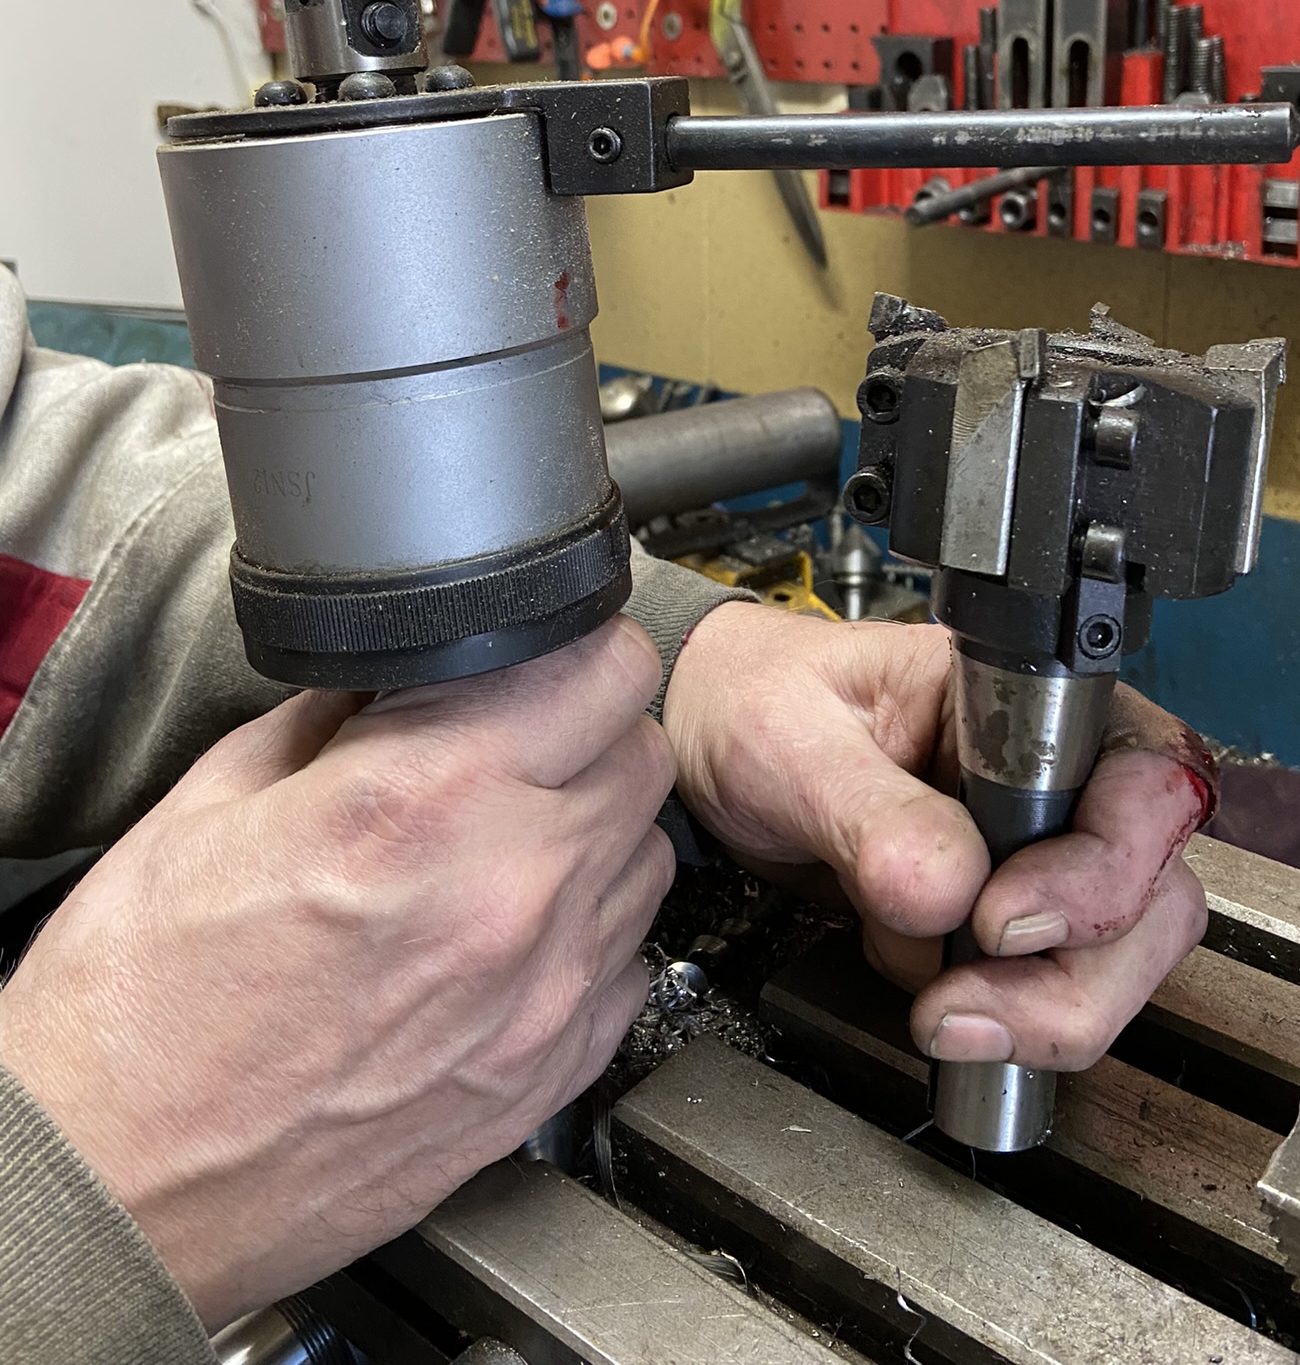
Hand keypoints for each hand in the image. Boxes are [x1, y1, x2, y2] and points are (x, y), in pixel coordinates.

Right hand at [0, 616, 674, 1329]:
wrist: (113, 1190)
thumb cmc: (136, 1011)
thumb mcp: (213, 802)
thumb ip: (337, 713)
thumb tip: (404, 668)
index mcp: (421, 798)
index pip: (606, 668)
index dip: (577, 646)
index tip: (542, 657)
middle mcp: (509, 890)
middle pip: (642, 755)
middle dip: (587, 733)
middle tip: (511, 748)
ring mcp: (542, 996)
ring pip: (649, 856)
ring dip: (596, 832)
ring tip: (502, 846)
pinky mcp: (547, 1078)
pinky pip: (629, 965)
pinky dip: (588, 938)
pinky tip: (508, 939)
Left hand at [663, 605, 1209, 1071]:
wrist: (715, 745)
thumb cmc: (759, 700)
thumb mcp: (793, 739)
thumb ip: (872, 808)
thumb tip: (948, 886)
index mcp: (1028, 694)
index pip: (1143, 780)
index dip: (1101, 866)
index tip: (1001, 918)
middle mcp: (1059, 772)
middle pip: (1154, 891)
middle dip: (1077, 971)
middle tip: (966, 1000)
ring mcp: (1041, 851)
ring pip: (1118, 957)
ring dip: (1044, 1012)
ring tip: (942, 1016)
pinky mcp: (1008, 917)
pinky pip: (1052, 989)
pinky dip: (1006, 1022)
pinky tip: (935, 1005)